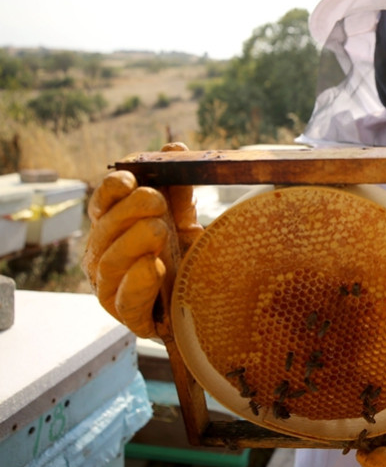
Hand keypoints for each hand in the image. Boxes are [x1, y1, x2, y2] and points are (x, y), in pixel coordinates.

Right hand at [83, 143, 202, 337]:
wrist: (203, 304)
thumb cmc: (183, 259)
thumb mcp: (183, 221)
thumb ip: (178, 190)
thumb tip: (174, 149)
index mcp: (113, 229)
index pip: (102, 204)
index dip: (111, 190)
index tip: (129, 178)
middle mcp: (104, 256)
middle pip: (105, 230)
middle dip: (129, 212)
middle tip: (156, 202)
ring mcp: (111, 288)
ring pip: (110, 262)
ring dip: (133, 242)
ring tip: (158, 230)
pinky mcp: (129, 317)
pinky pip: (126, 300)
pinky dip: (138, 282)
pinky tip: (153, 266)